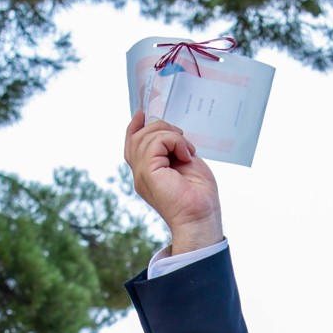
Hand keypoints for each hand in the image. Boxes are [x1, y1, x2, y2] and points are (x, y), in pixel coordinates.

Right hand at [124, 112, 222, 254]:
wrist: (201, 218)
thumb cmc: (199, 196)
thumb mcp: (185, 164)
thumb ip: (172, 150)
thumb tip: (171, 133)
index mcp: (148, 173)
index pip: (131, 145)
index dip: (135, 127)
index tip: (142, 114)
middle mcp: (140, 175)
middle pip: (137, 137)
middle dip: (160, 127)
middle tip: (182, 138)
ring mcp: (142, 175)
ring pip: (146, 137)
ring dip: (172, 136)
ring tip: (187, 151)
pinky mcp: (148, 173)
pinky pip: (155, 142)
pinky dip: (174, 141)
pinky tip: (186, 155)